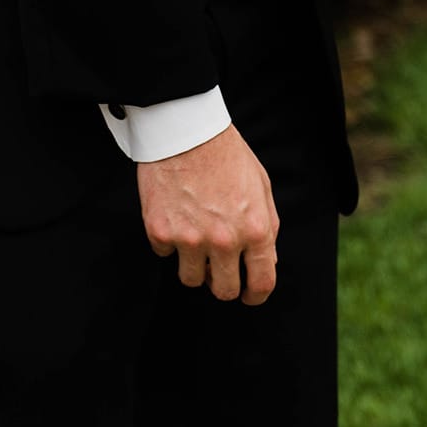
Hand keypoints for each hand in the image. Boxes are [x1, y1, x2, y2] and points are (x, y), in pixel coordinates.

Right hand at [137, 126, 279, 304]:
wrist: (185, 130)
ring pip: (191, 279)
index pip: (261, 283)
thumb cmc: (227, 157)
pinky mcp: (159, 232)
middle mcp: (224, 241)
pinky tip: (175, 219)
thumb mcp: (262, 190)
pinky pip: (164, 255)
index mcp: (256, 231)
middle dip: (223, 285)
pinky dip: (169, 243)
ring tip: (195, 242)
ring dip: (194, 266)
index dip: (256, 296)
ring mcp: (190, 239)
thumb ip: (267, 230)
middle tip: (218, 272)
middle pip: (224, 290)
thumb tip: (266, 264)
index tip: (249, 296)